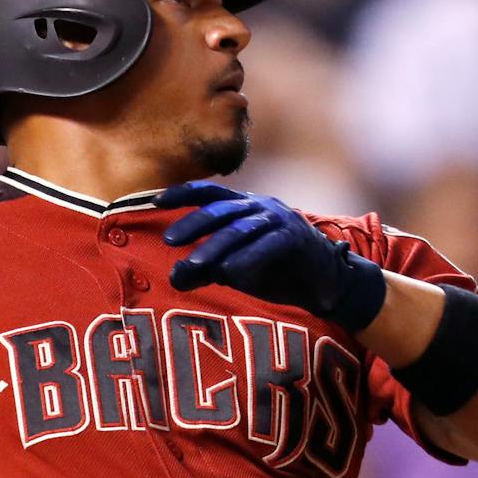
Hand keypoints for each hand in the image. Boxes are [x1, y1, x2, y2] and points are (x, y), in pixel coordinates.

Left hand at [160, 182, 388, 330]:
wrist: (321, 283)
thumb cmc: (274, 270)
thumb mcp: (232, 269)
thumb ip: (204, 270)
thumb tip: (173, 277)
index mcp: (242, 208)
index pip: (209, 194)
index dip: (183, 194)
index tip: (156, 201)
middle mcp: (258, 207)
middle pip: (220, 210)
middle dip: (193, 224)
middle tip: (169, 240)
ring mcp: (278, 220)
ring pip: (241, 229)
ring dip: (216, 247)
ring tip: (195, 266)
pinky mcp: (295, 239)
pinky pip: (268, 246)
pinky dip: (248, 258)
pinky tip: (230, 273)